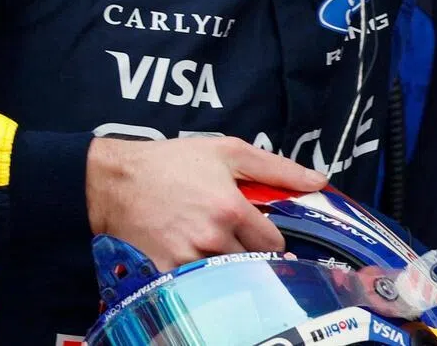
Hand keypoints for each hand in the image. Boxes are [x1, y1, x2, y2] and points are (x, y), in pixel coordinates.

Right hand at [86, 135, 325, 271]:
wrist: (118, 182)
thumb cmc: (174, 161)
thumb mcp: (227, 151)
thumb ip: (276, 168)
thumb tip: (319, 181)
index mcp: (232, 208)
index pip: (275, 242)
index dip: (270, 235)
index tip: (259, 227)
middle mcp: (214, 238)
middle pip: (254, 262)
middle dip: (250, 250)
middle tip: (234, 234)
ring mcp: (191, 260)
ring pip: (230, 275)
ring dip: (228, 263)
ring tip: (213, 243)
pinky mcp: (170, 274)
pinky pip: (202, 285)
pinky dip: (204, 275)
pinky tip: (194, 254)